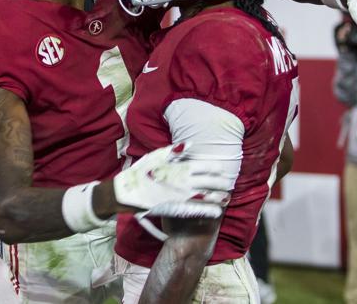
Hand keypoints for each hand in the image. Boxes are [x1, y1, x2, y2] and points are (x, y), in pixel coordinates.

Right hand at [113, 143, 231, 218]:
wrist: (128, 192)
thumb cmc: (142, 171)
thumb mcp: (157, 156)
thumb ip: (175, 150)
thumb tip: (190, 143)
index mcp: (182, 167)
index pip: (206, 166)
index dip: (216, 167)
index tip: (221, 169)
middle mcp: (186, 182)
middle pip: (210, 182)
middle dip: (221, 182)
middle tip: (228, 183)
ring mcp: (183, 196)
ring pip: (207, 196)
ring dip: (219, 197)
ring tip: (227, 198)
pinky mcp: (178, 208)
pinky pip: (197, 210)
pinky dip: (208, 210)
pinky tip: (216, 212)